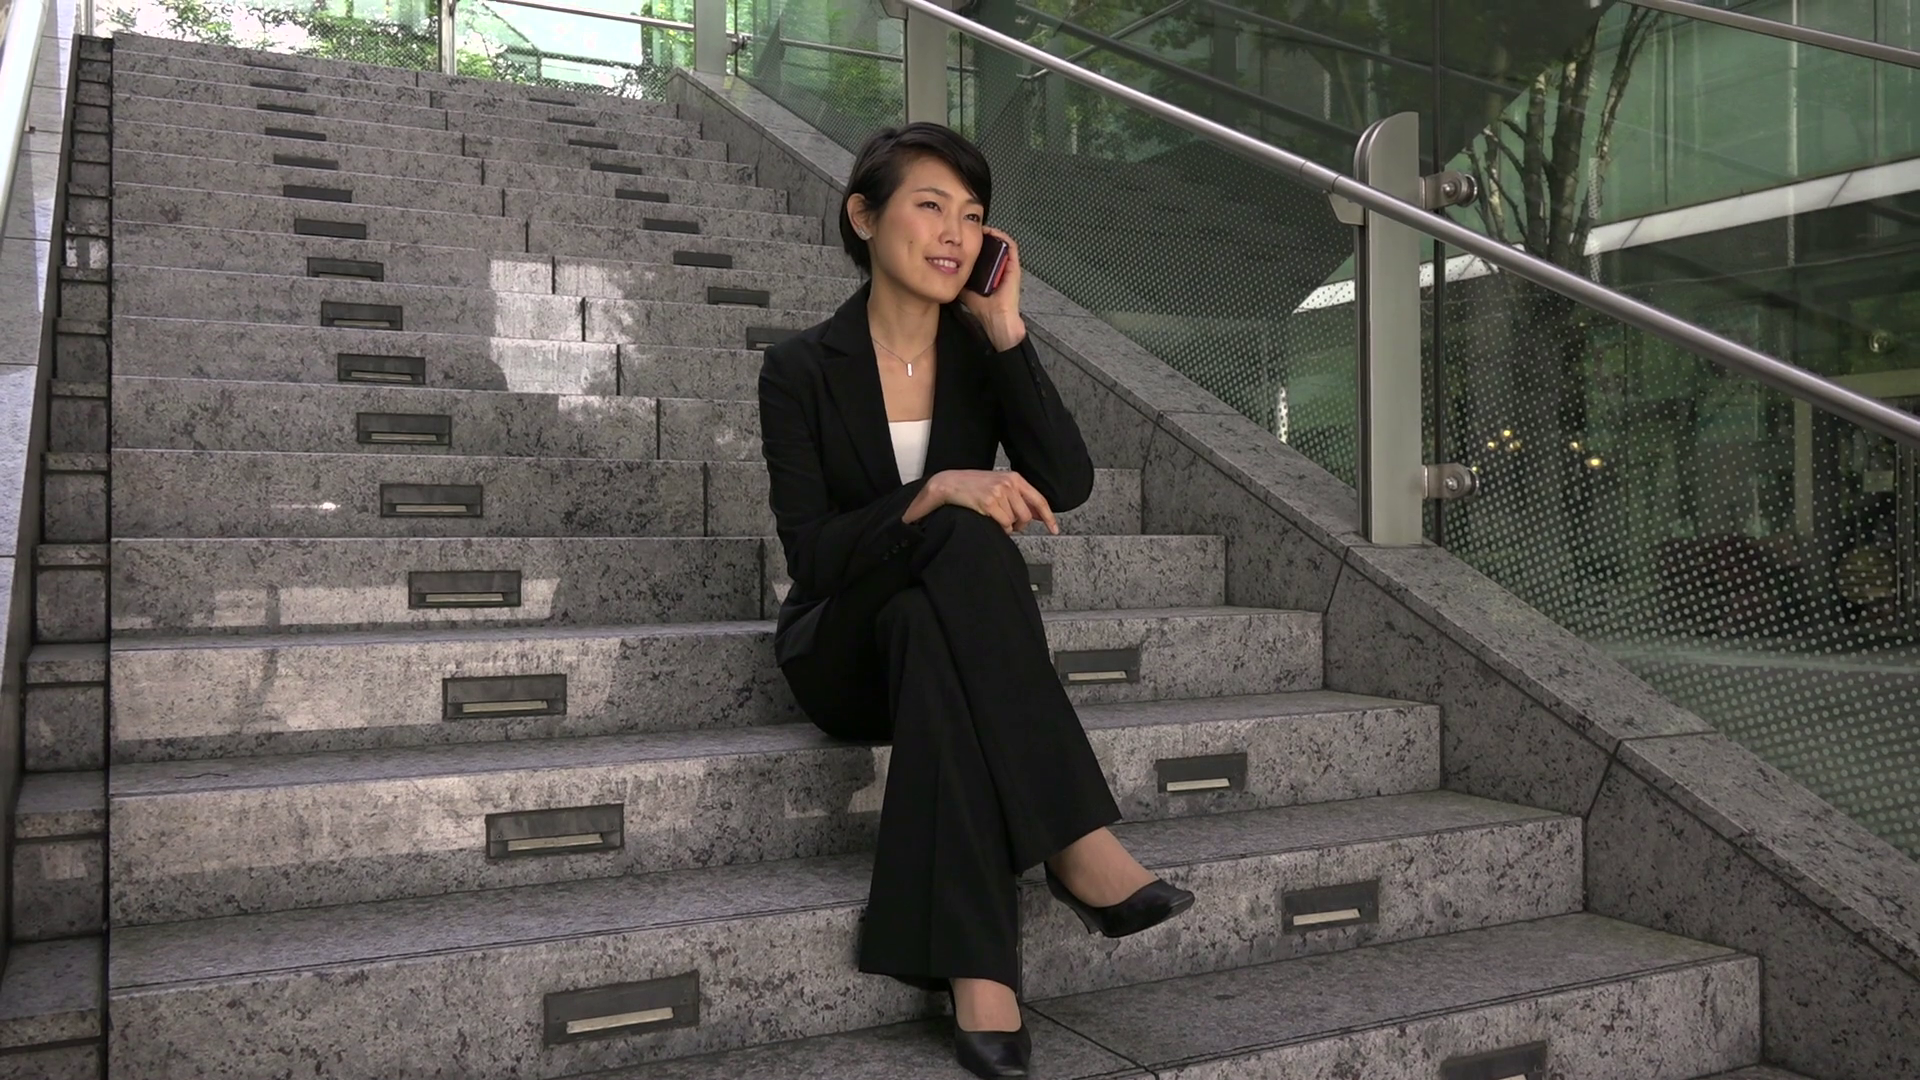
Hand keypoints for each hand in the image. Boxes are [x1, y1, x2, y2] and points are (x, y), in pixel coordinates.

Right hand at [906, 469, 1057, 534]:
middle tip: (1009, 523)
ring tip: (994, 516)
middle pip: (1026, 516)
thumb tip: (1037, 514)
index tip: (1054, 529)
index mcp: (1014, 478)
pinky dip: (999, 527)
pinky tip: (990, 519)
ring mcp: (999, 492)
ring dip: (1006, 525)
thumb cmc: (974, 485)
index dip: (1048, 517)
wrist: (949, 483)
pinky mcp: (989, 502)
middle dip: (1019, 525)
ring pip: (1014, 521)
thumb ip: (1020, 498)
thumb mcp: (1000, 485)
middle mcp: (1009, 483)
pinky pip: (1003, 524)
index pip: (1039, 499)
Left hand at [960, 226, 1025, 351]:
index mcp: (989, 272)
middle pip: (992, 246)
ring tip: (981, 228)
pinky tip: (992, 232)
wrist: (997, 318)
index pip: (983, 253)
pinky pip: (1011, 246)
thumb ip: (958, 280)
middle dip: (982, 236)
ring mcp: (1007, 266)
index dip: (975, 243)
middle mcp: (999, 267)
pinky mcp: (1014, 266)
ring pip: (1002, 243)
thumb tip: (944, 271)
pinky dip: (1002, 237)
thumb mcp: (965, 290)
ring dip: (992, 234)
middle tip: (972, 229)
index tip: (964, 237)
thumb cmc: (984, 308)